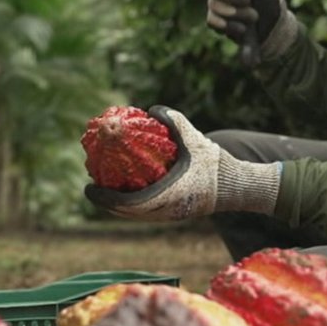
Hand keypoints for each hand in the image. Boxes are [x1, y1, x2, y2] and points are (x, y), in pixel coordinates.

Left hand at [84, 106, 280, 221]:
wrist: (237, 186)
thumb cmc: (216, 163)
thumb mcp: (195, 138)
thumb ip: (173, 121)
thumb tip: (149, 109)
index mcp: (168, 197)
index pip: (128, 204)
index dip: (105, 199)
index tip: (89, 187)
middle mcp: (166, 212)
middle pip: (126, 213)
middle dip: (106, 203)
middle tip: (92, 187)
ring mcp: (170, 215)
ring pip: (135, 215)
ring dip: (117, 204)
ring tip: (103, 188)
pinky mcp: (174, 214)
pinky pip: (145, 211)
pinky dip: (131, 203)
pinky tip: (125, 187)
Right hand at [206, 0, 298, 59]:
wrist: (276, 29)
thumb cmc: (272, 1)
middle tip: (247, 0)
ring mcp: (219, 4)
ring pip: (212, 4)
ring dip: (234, 12)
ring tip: (253, 17)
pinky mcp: (217, 22)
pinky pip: (211, 21)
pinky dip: (227, 25)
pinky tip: (242, 29)